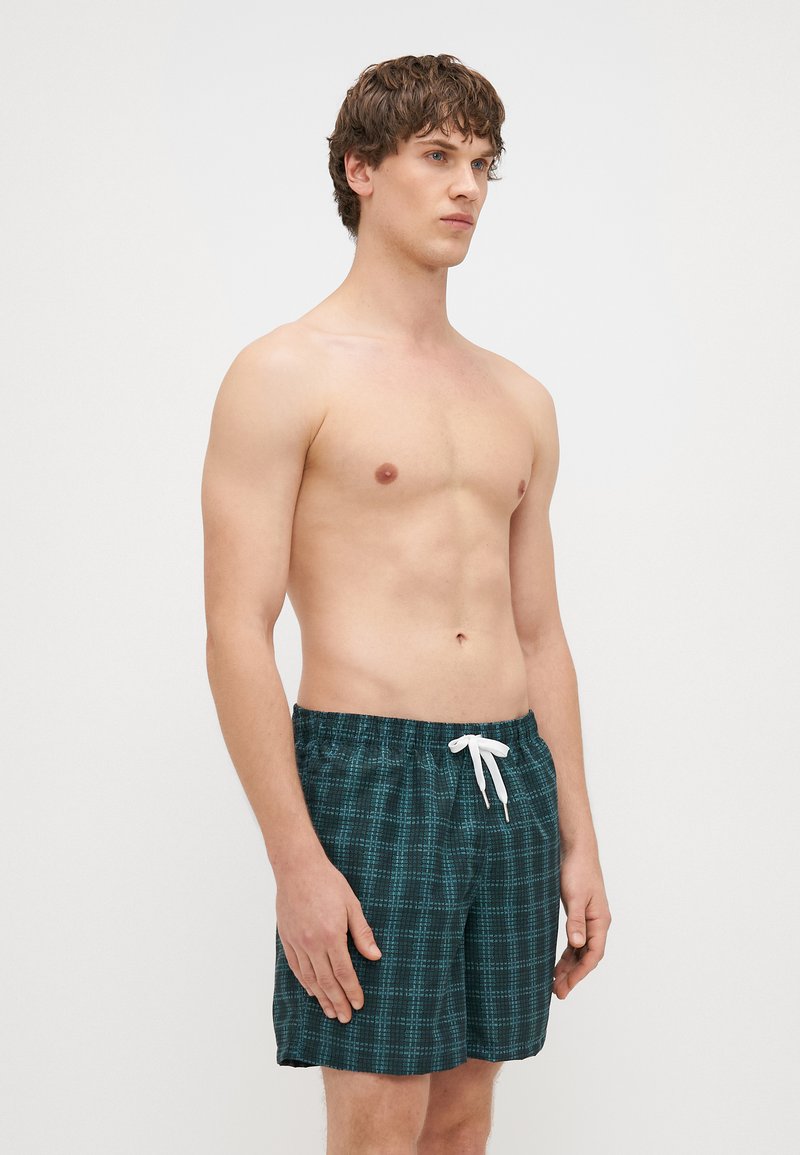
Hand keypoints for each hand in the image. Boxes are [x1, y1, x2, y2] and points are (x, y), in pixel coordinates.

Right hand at [275, 853, 382, 1022]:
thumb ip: (362, 933)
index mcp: (331, 935)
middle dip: (337, 1002)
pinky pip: (296, 967)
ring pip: (310, 978)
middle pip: (327, 981)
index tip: (359, 1005)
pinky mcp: (287, 939)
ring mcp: (297, 942)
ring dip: (321, 998)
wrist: (297, 868)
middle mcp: (312, 943)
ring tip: (330, 1012)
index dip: (352, 991)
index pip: (344, 972)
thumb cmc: (328, 883)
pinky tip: (312, 991)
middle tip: (345, 1018)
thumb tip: (375, 956)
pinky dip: (305, 982)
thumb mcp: (352, 904)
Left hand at [552, 845, 610, 998]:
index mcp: (600, 920)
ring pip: (580, 950)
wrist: (575, 847)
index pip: (593, 955)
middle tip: (557, 993)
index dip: (580, 973)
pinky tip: (557, 962)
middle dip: (573, 975)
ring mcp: (588, 918)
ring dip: (569, 967)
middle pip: (587, 956)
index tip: (566, 987)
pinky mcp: (578, 913)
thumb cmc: (577, 868)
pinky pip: (575, 940)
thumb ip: (576, 921)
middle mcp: (597, 922)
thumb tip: (577, 945)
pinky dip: (567, 954)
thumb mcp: (574, 895)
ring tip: (555, 983)